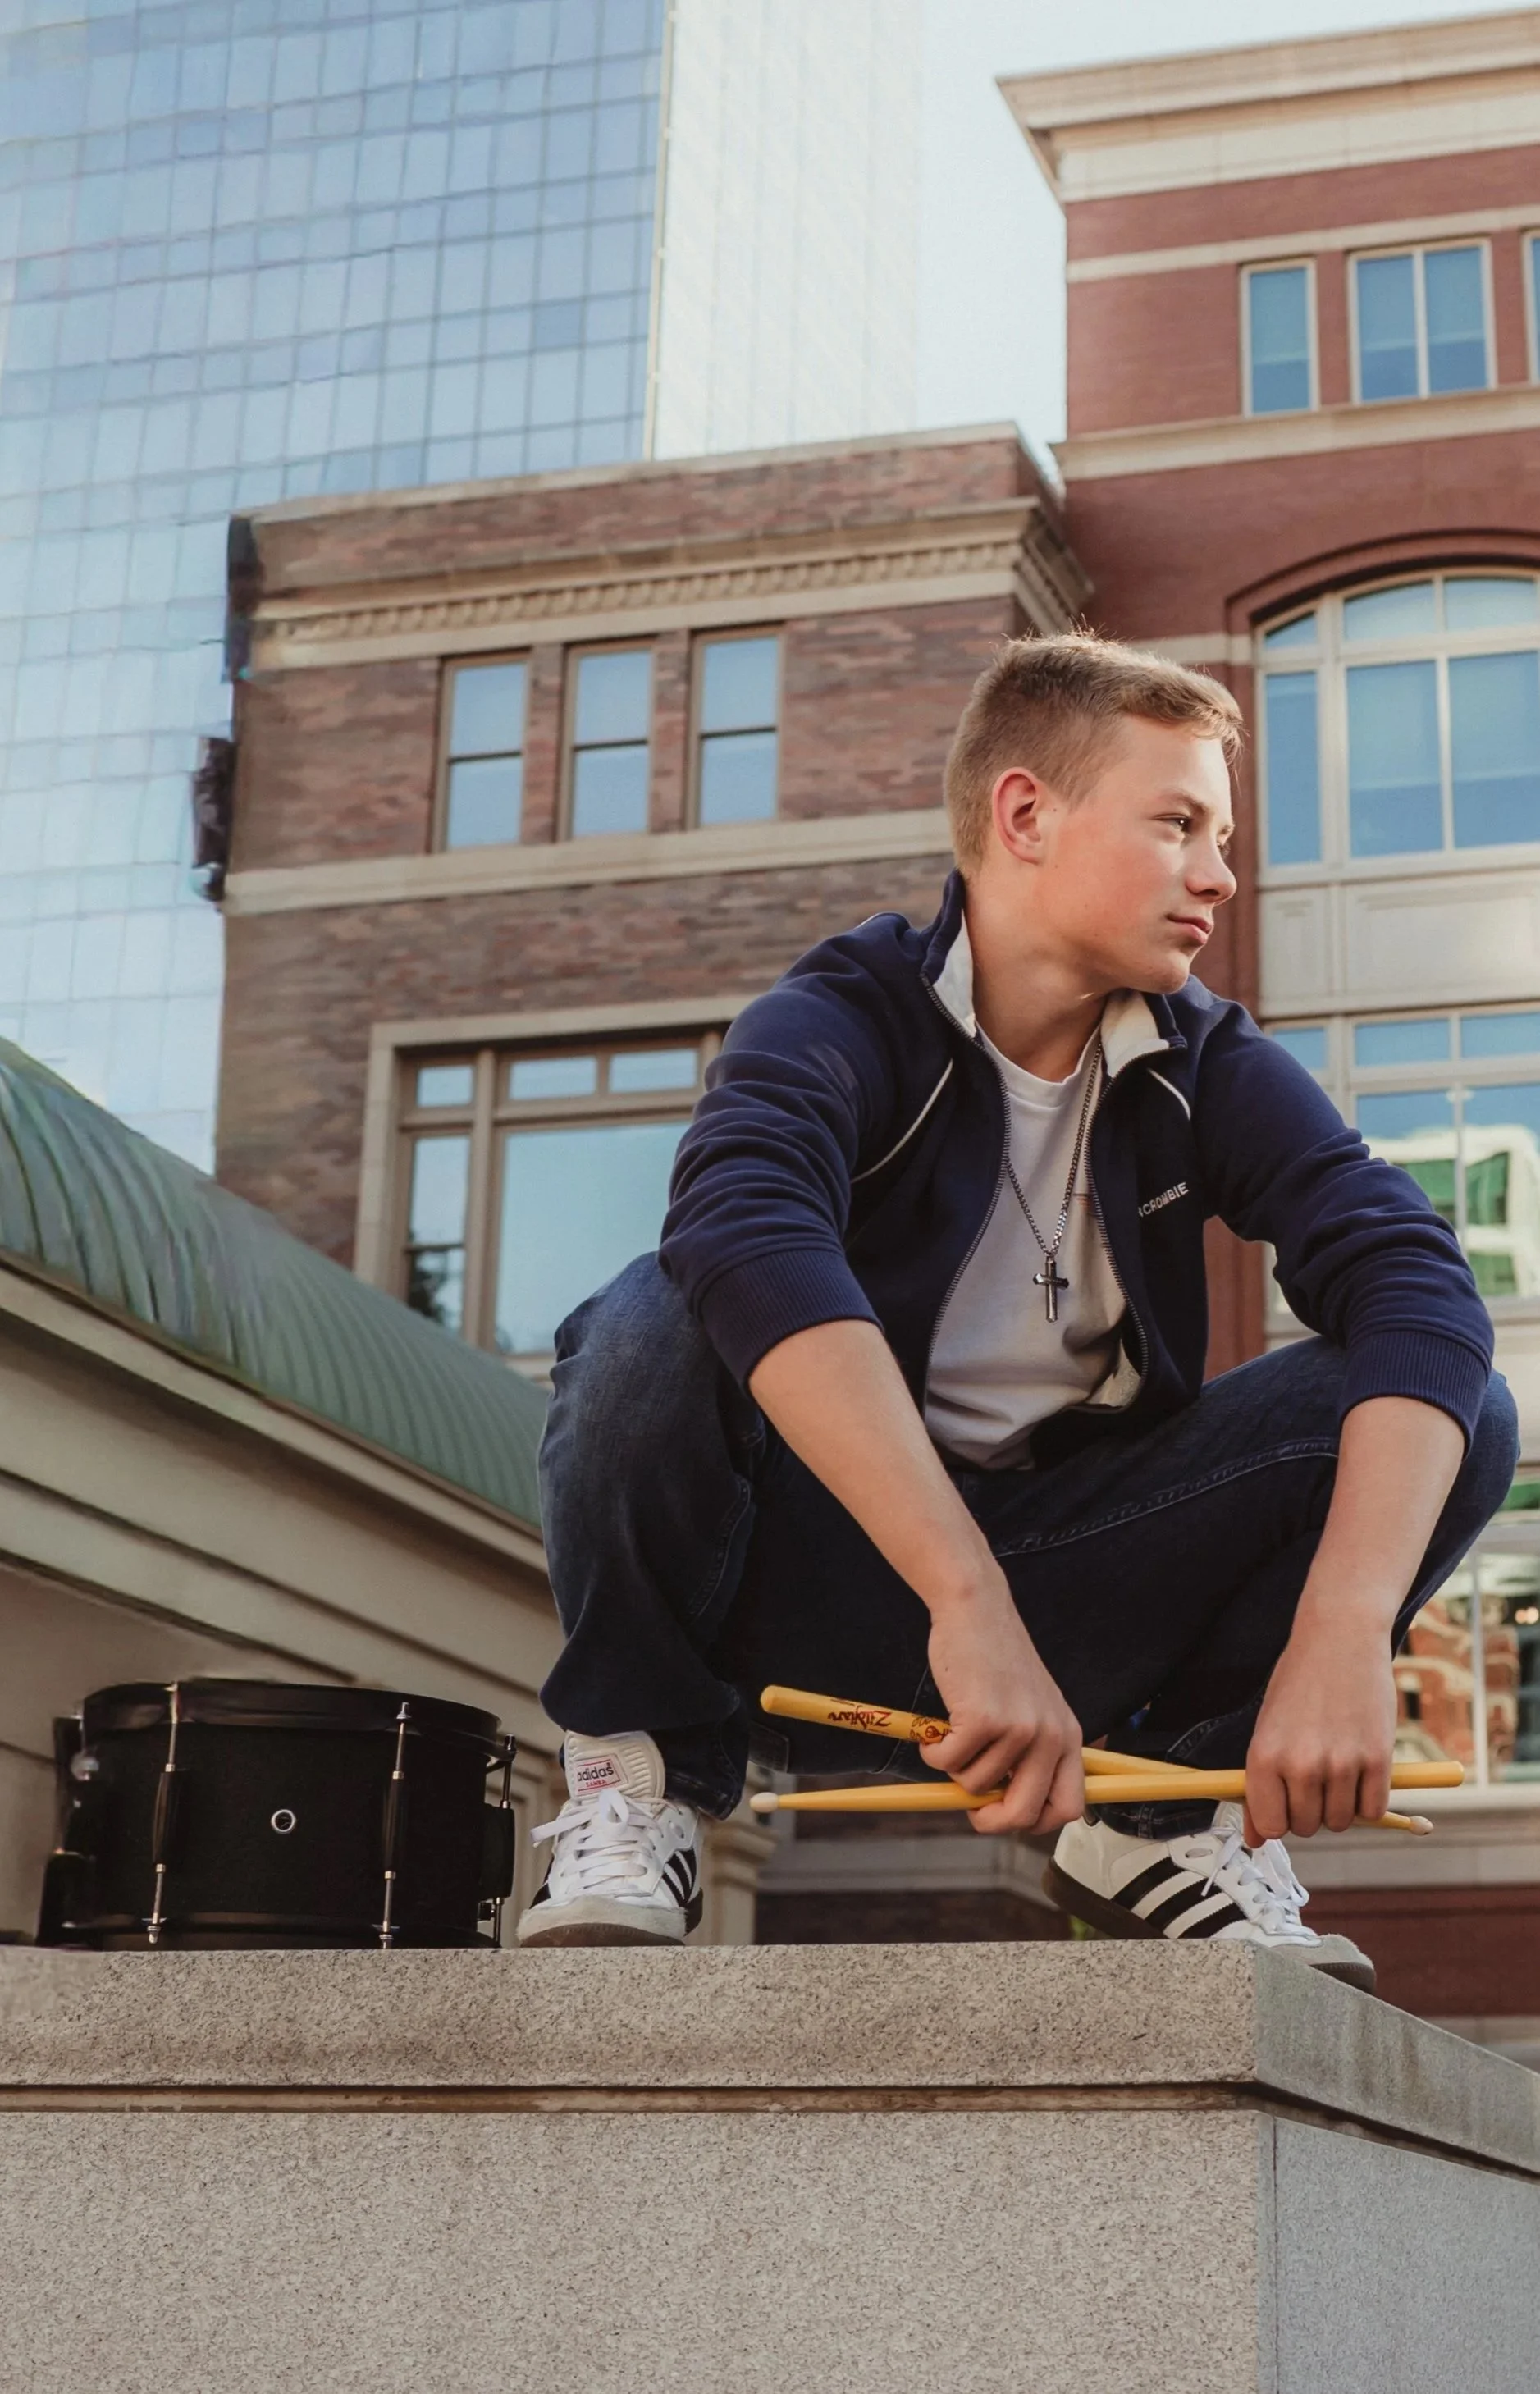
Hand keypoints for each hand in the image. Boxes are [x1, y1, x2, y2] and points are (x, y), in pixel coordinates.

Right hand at [921, 1576, 1084, 1836]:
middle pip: (1023, 1814)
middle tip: (967, 1805)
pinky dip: (933, 1752)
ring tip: (951, 1734)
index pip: (1070, 1807)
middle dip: (988, 1820)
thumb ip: (1028, 1753)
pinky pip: (947, 1762)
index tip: (1006, 1814)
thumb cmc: (995, 1659)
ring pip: (974, 1785)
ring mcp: (1018, 1729)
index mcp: (1067, 1736)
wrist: (976, 1609)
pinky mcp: (983, 1719)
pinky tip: (936, 1728)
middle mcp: (1049, 1736)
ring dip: (952, 1768)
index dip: (1035, 1822)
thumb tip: (1000, 1808)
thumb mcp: (1030, 1707)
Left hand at [1244, 1617, 1397, 1841]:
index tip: (1284, 1805)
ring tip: (1336, 1766)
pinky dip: (1369, 1800)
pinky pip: (1373, 1809)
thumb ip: (1259, 1786)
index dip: (1277, 1821)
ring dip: (1339, 1806)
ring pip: (1341, 1821)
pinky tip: (1361, 1770)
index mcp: (1265, 1756)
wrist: (1340, 1638)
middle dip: (1309, 1811)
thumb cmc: (1299, 1684)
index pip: (1270, 1826)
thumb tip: (1253, 1840)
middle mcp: (1302, 1764)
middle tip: (1313, 1776)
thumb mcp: (1268, 1729)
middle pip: (1306, 1827)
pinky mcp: (1378, 1759)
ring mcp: (1342, 1764)